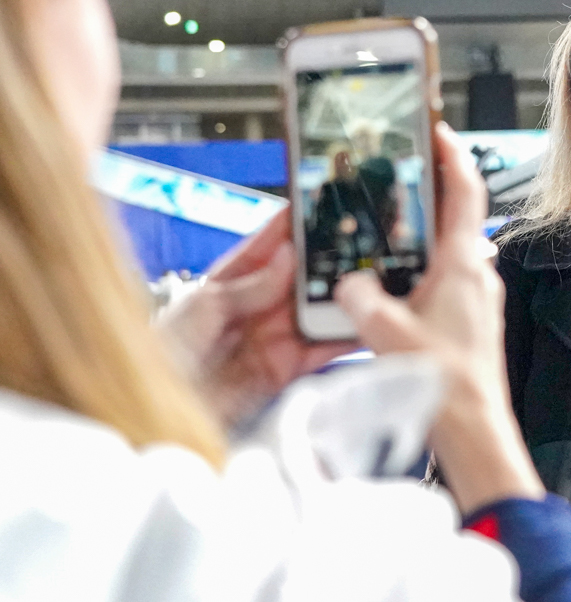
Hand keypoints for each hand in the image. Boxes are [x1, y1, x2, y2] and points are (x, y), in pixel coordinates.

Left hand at [157, 208, 357, 427]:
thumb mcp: (202, 308)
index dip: (291, 227)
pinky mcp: (283, 369)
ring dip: (341, 300)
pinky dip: (342, 339)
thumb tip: (288, 257)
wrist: (154, 410)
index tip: (319, 206)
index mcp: (227, 283)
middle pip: (298, 279)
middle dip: (326, 263)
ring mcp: (271, 337)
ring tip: (372, 283)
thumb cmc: (160, 355)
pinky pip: (319, 350)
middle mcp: (254, 307)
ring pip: (315, 312)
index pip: (265, 247)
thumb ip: (249, 286)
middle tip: (359, 246)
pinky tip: (363, 325)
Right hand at [335, 123, 543, 512]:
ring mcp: (476, 299)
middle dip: (428, 194)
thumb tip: (346, 285)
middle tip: (400, 176)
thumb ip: (357, 298)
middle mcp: (476, 274)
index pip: (465, 190)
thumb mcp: (383, 331)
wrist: (473, 429)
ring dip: (421, 237)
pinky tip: (390, 287)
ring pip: (448, 252)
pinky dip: (419, 272)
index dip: (452, 155)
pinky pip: (444, 282)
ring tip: (385, 231)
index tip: (437, 131)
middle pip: (455, 217)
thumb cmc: (442, 382)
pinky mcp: (469, 322)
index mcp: (463, 263)